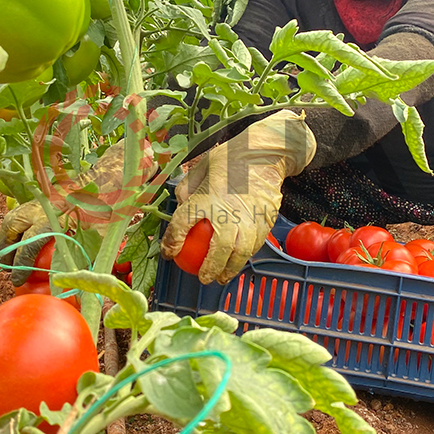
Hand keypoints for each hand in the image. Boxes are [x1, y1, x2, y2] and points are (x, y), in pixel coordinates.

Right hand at [0, 140, 158, 285]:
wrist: (105, 183)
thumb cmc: (103, 212)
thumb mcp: (97, 238)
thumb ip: (84, 260)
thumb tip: (71, 284)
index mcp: (54, 218)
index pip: (29, 243)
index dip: (20, 264)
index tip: (17, 280)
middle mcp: (41, 207)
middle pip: (12, 228)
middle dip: (6, 251)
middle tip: (7, 269)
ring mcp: (38, 199)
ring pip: (11, 218)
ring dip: (5, 238)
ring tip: (6, 257)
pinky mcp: (39, 196)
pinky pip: (18, 212)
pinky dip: (12, 227)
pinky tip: (13, 240)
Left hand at [161, 110, 314, 283]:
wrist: (264, 155)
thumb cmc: (230, 158)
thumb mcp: (201, 167)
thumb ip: (188, 188)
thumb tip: (181, 204)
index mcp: (205, 199)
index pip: (181, 226)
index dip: (171, 243)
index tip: (169, 253)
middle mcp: (227, 213)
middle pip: (217, 250)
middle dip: (209, 268)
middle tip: (202, 277)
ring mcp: (248, 220)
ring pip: (240, 253)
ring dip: (230, 269)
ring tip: (222, 278)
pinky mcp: (264, 222)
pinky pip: (254, 245)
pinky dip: (245, 257)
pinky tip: (239, 262)